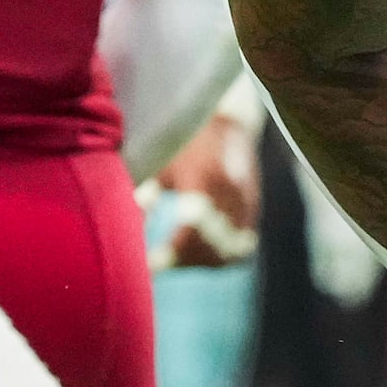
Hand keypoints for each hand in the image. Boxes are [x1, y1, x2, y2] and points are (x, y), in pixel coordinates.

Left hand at [151, 113, 259, 268]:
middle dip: (183, 259)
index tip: (150, 263)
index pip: (193, 227)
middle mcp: (231, 192)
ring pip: (229, 250)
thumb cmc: (188, 140)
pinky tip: (200, 255)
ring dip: (202, 261)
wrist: (230, 123)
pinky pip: (242, 245)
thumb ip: (148, 190)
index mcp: (206, 176)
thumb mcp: (163, 161)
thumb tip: (133, 224)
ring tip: (177, 260)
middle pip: (212, 244)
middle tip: (157, 262)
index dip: (172, 251)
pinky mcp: (253, 208)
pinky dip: (222, 256)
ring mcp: (246, 202)